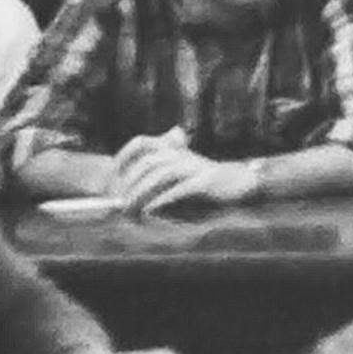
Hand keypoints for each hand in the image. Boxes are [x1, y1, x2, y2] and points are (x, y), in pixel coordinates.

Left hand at [112, 140, 260, 214]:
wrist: (242, 185)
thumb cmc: (205, 185)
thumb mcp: (179, 177)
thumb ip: (156, 182)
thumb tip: (125, 198)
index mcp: (175, 150)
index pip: (143, 143)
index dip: (124, 156)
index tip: (111, 175)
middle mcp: (183, 154)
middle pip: (149, 162)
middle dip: (130, 182)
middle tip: (117, 201)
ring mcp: (195, 166)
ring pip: (161, 173)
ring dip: (142, 192)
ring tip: (129, 208)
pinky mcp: (205, 181)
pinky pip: (179, 188)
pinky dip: (162, 199)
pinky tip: (150, 210)